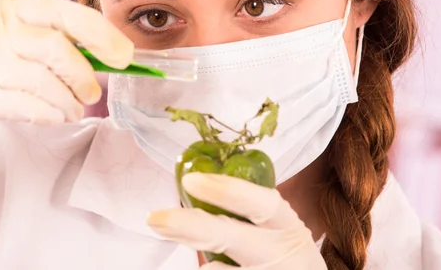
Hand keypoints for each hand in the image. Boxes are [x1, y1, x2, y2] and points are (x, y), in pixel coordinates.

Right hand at [0, 0, 132, 154]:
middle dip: (83, 75)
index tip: (124, 55)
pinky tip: (55, 115)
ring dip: (68, 101)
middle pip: (54, 48)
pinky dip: (50, 114)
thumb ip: (58, 39)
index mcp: (10, 6)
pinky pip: (27, 106)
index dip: (99, 32)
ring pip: (42, 81)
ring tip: (74, 110)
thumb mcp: (19, 36)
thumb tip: (113, 54)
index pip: (62, 11)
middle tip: (94, 93)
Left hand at [147, 173, 326, 269]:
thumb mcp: (278, 228)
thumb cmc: (284, 252)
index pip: (259, 202)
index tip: (191, 180)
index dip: (226, 190)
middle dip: (189, 225)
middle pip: (229, 236)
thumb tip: (192, 191)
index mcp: (286, 224)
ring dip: (195, 254)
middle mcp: (279, 251)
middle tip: (155, 217)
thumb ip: (247, 213)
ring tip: (170, 234)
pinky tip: (206, 265)